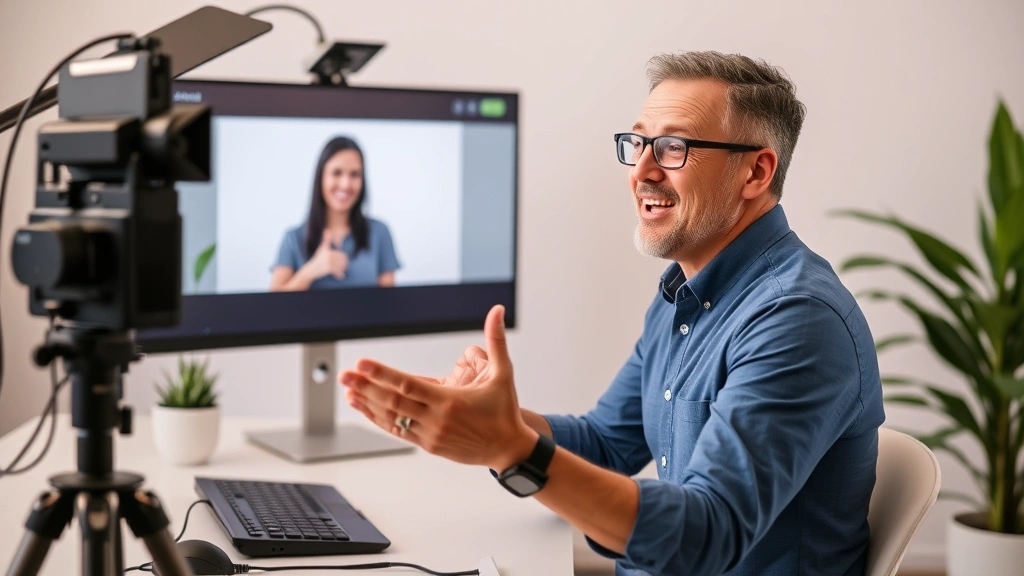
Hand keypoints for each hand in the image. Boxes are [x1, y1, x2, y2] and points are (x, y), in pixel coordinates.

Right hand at [307, 231, 348, 279]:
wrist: (310, 270)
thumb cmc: (317, 258)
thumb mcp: (322, 248)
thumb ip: (326, 240)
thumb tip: (327, 230)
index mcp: (328, 251)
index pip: (342, 255)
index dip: (344, 258)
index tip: (345, 260)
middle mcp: (328, 256)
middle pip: (343, 260)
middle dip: (345, 264)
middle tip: (345, 266)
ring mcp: (328, 263)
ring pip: (341, 266)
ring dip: (343, 269)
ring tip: (343, 270)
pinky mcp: (328, 269)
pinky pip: (337, 271)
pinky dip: (340, 274)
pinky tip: (341, 276)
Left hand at [339, 305, 536, 470]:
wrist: (508, 449)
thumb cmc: (505, 410)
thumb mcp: (503, 373)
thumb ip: (496, 340)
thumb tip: (497, 310)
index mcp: (450, 400)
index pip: (408, 385)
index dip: (383, 374)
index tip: (362, 364)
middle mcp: (436, 419)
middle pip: (393, 402)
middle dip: (366, 387)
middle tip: (344, 375)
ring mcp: (430, 434)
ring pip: (392, 418)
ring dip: (367, 403)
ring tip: (347, 390)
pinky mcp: (428, 444)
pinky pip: (397, 430)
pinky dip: (378, 419)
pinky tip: (364, 407)